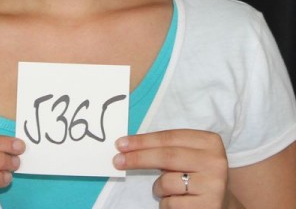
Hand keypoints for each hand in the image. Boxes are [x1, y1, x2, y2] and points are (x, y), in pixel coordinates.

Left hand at [113, 129, 228, 207]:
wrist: (222, 205)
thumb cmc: (198, 176)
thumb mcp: (189, 156)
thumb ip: (168, 149)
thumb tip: (129, 147)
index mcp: (210, 141)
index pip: (169, 137)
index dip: (143, 140)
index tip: (121, 144)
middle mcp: (215, 161)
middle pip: (167, 156)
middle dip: (139, 158)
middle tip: (117, 160)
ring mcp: (214, 185)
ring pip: (167, 182)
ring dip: (158, 188)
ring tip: (168, 190)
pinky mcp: (208, 206)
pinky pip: (172, 204)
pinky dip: (166, 204)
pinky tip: (179, 202)